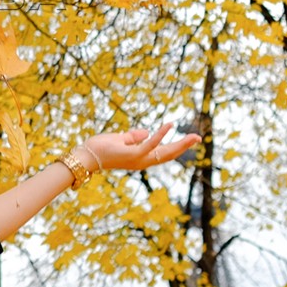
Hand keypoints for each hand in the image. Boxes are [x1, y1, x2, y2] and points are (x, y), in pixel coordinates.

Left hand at [77, 123, 200, 173]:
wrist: (87, 156)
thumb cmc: (102, 148)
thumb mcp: (121, 139)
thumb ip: (134, 136)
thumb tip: (147, 132)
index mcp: (141, 157)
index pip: (163, 152)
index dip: (177, 146)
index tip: (190, 139)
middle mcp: (143, 161)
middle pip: (169, 154)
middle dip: (184, 146)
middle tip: (199, 137)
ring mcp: (139, 159)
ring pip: (164, 153)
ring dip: (180, 144)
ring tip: (193, 136)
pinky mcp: (132, 155)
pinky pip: (150, 145)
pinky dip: (160, 135)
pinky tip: (168, 125)